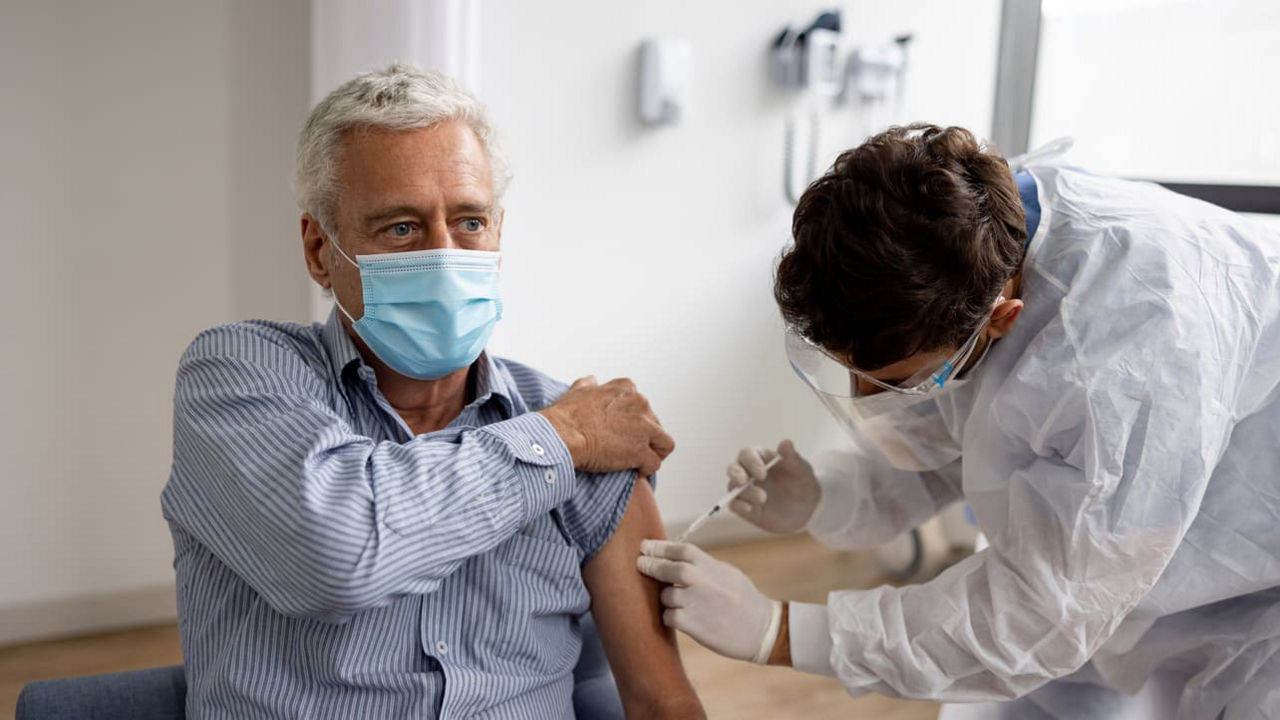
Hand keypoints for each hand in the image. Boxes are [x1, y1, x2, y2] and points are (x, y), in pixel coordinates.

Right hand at [539, 376, 674, 476]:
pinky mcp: (641, 451)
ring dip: (654, 453)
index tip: (626, 431)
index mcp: (626, 389)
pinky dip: (647, 469)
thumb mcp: (578, 391)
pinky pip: (655, 463)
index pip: (643, 405)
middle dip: (645, 438)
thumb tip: (592, 381)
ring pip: (664, 443)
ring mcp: (643, 428)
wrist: (562, 435)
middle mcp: (640, 404)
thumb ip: (589, 385)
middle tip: (630, 449)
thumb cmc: (566, 415)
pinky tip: (636, 472)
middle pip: (655, 424)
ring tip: (640, 463)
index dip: (636, 421)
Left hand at [637, 540, 779, 662]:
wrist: (762, 630)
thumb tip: (676, 558)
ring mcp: (700, 603)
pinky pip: (670, 616)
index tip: (645, 546)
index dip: (660, 546)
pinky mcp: (695, 625)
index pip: (682, 550)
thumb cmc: (744, 601)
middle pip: (670, 568)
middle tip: (641, 563)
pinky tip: (678, 618)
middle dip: (652, 564)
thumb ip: (704, 566)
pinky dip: (670, 616)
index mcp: (714, 567)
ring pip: (667, 595)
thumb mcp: (728, 574)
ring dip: (665, 597)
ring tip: (674, 601)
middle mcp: (706, 582)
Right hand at [726, 440, 818, 533]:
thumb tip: (786, 442)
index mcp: (759, 458)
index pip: (747, 454)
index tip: (763, 473)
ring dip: (744, 492)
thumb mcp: (801, 470)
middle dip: (736, 473)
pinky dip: (738, 506)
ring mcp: (745, 490)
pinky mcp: (745, 507)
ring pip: (733, 487)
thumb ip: (792, 457)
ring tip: (762, 498)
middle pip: (733, 468)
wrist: (807, 508)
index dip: (751, 462)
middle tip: (743, 480)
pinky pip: (734, 505)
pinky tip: (748, 508)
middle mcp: (748, 473)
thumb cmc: (801, 482)